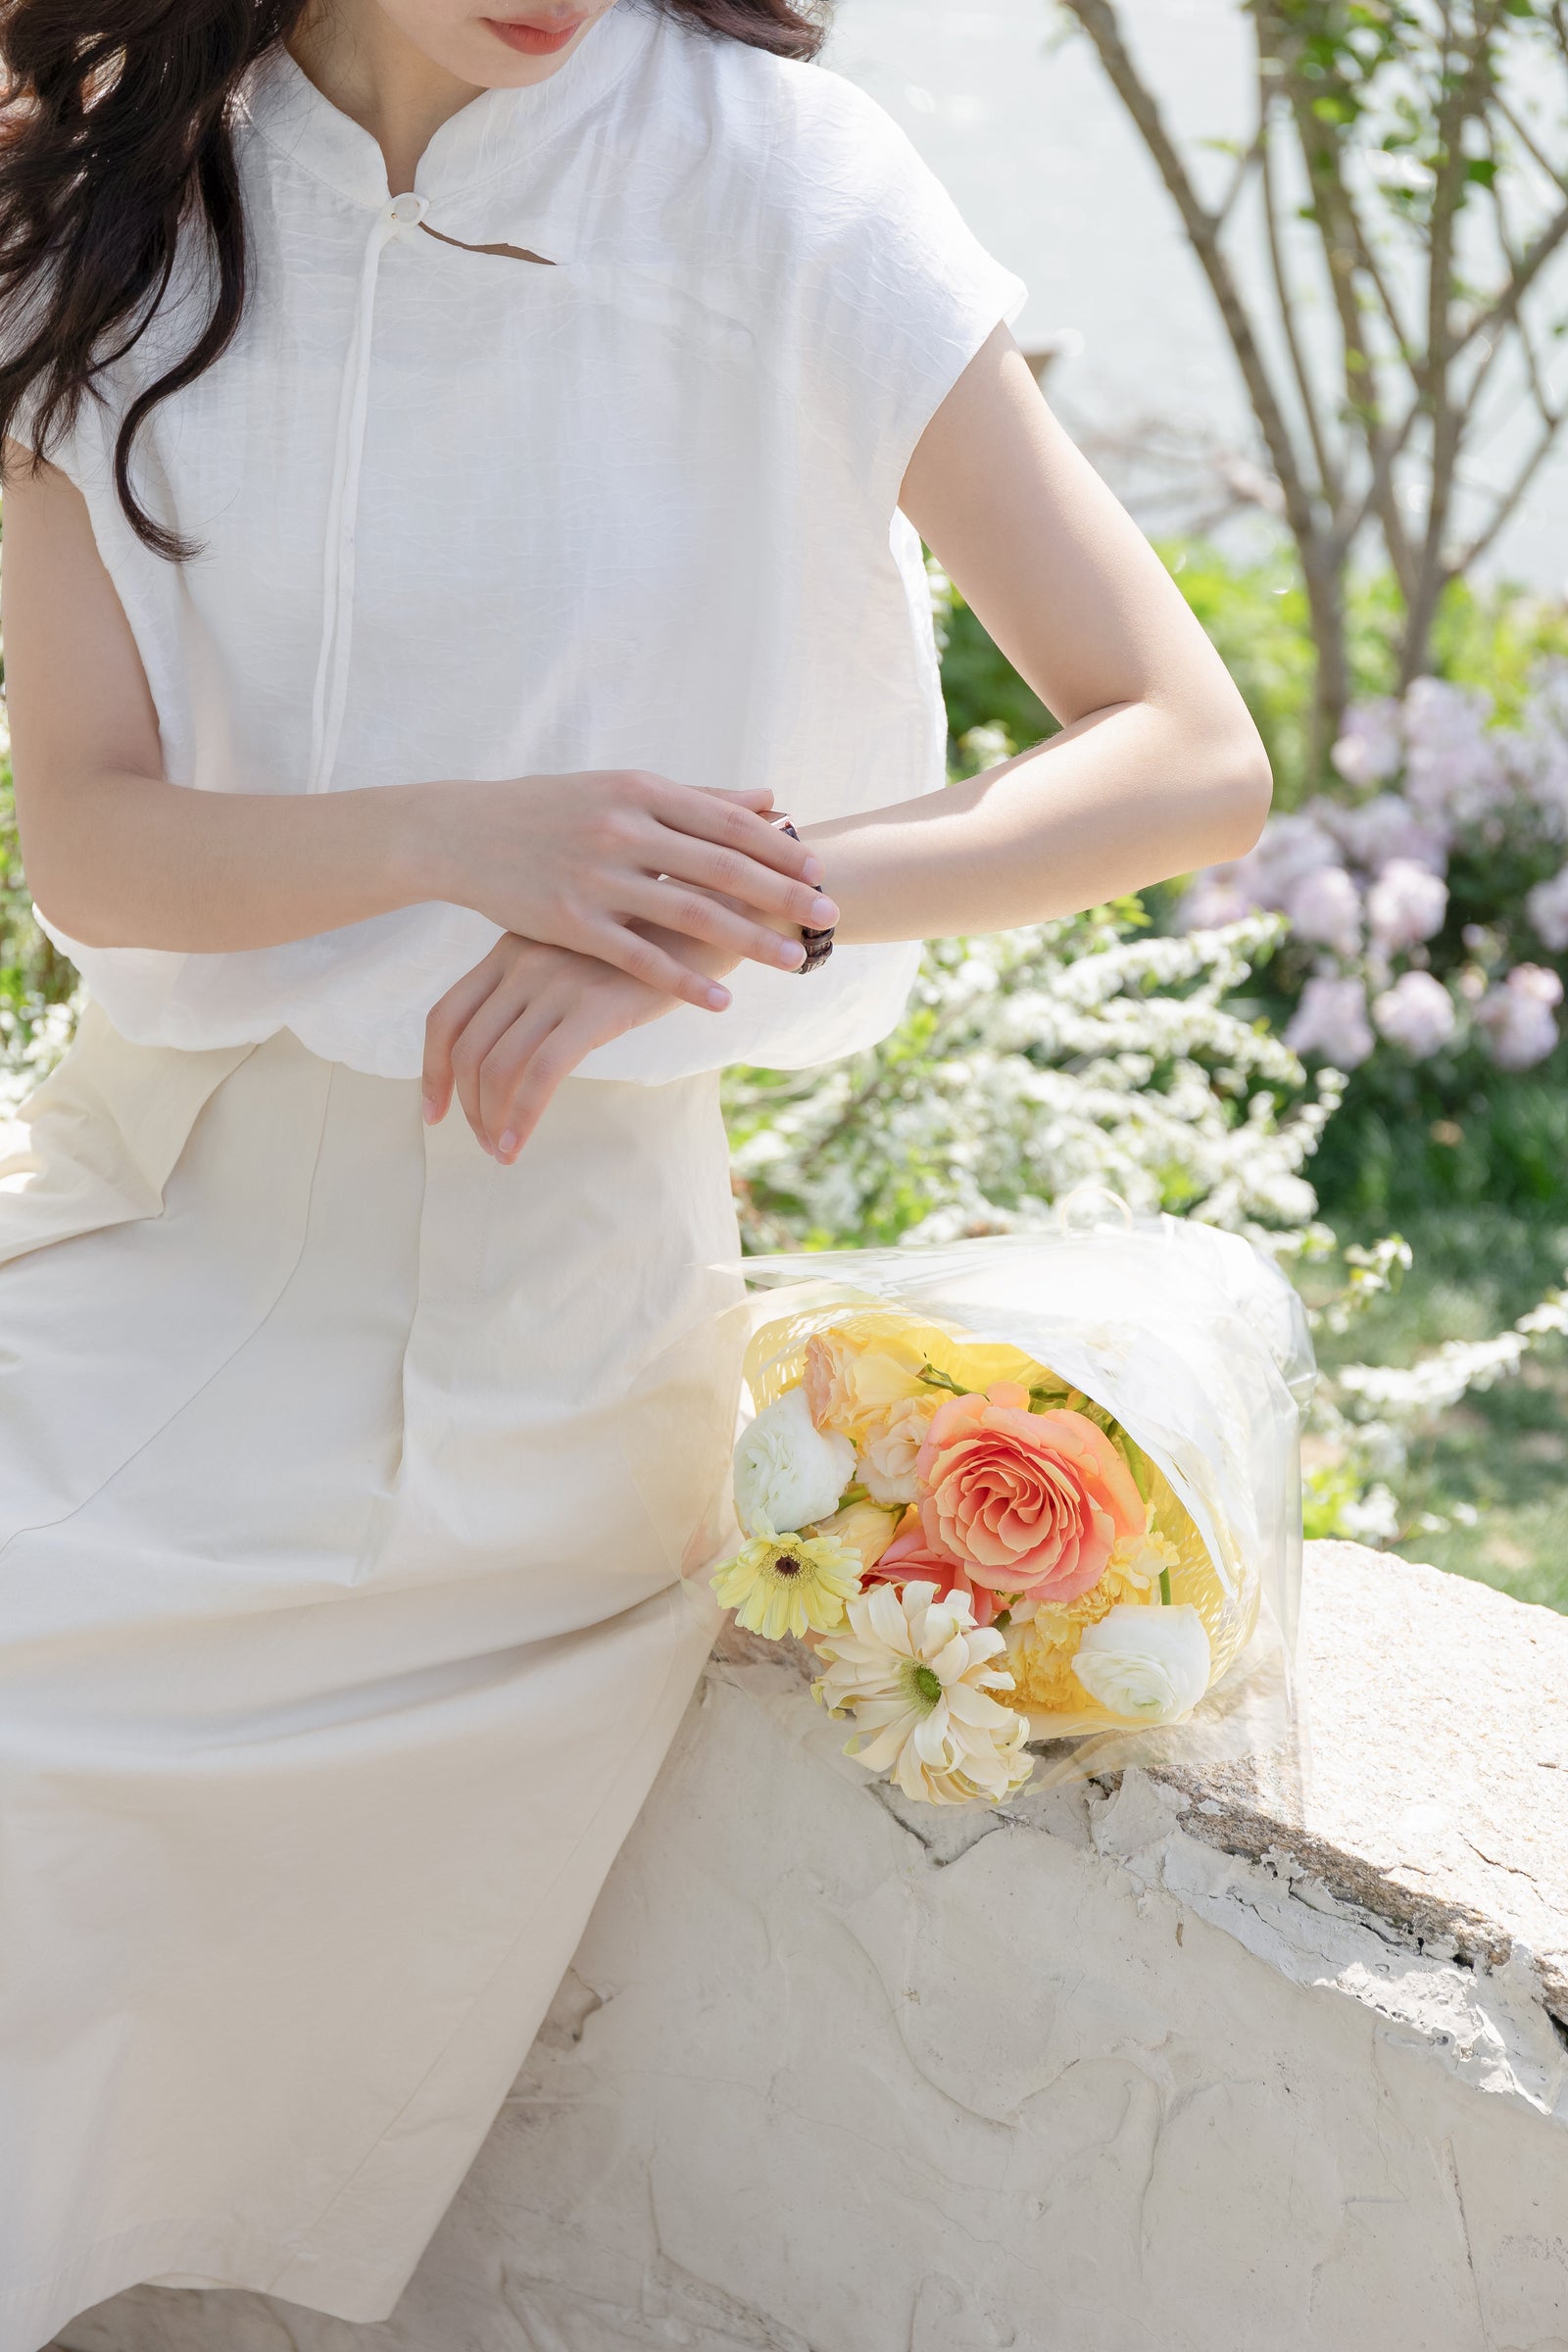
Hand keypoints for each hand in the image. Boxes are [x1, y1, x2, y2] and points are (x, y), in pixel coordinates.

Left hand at [422, 930, 728, 1160]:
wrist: (705, 913)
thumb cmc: (644, 944)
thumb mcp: (576, 953)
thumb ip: (540, 987)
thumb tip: (515, 1045)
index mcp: (509, 949)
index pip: (446, 1017)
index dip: (432, 1070)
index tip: (435, 1110)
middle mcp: (523, 963)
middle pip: (468, 1050)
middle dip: (469, 1107)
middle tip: (485, 1142)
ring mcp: (557, 984)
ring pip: (498, 1068)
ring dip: (493, 1121)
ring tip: (504, 1152)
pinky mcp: (594, 1008)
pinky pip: (540, 1075)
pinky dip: (521, 1118)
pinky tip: (518, 1146)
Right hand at [428, 772, 838, 1013]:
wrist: (461, 832)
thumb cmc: (551, 808)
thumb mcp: (622, 787)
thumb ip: (697, 798)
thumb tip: (769, 797)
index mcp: (641, 790)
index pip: (727, 821)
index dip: (778, 848)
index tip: (818, 870)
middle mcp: (624, 829)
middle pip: (722, 866)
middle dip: (782, 894)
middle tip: (829, 917)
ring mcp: (597, 877)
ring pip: (690, 912)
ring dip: (748, 940)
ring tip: (791, 962)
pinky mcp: (570, 922)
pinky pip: (638, 957)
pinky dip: (682, 980)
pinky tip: (720, 1000)